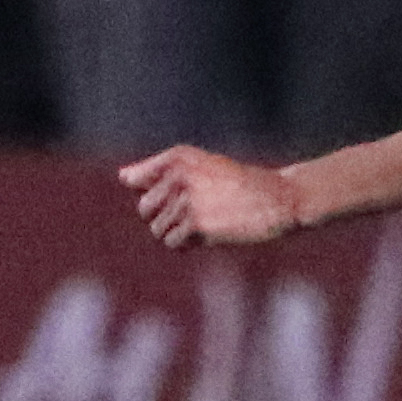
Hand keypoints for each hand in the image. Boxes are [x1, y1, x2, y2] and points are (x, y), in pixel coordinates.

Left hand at [120, 143, 302, 248]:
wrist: (279, 199)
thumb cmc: (239, 185)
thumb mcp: (201, 167)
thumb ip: (161, 171)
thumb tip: (122, 176)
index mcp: (178, 156)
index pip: (133, 179)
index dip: (155, 194)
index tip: (181, 195)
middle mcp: (178, 174)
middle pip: (144, 208)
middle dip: (164, 216)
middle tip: (196, 212)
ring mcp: (186, 199)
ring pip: (157, 229)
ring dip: (178, 232)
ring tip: (206, 222)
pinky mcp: (196, 223)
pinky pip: (172, 243)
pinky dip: (187, 244)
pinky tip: (208, 235)